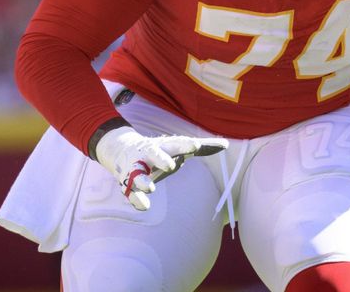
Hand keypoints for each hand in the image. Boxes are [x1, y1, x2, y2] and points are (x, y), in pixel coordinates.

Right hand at [95, 126, 227, 209]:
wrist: (122, 149)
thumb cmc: (160, 150)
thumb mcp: (178, 146)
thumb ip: (203, 147)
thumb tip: (227, 144)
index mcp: (164, 146)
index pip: (176, 143)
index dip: (185, 145)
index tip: (195, 147)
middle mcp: (149, 155)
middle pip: (154, 154)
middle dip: (161, 159)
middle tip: (171, 166)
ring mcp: (136, 168)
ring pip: (137, 174)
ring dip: (143, 181)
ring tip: (151, 188)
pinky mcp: (127, 183)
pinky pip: (130, 192)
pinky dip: (136, 199)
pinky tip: (145, 206)